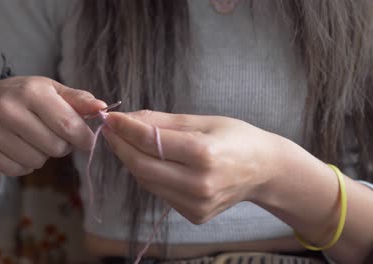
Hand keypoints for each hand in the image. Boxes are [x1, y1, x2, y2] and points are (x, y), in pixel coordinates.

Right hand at [0, 76, 105, 175]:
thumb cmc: (28, 96)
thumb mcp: (53, 91)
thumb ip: (79, 100)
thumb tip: (102, 107)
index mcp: (30, 92)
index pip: (68, 125)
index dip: (84, 138)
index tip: (87, 140)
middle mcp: (7, 109)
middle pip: (55, 147)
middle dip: (63, 145)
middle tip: (55, 135)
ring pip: (37, 161)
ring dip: (43, 155)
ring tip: (36, 139)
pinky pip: (17, 170)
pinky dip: (25, 164)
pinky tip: (20, 147)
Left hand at [102, 110, 282, 223]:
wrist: (264, 170)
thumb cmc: (236, 138)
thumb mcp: (201, 121)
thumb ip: (161, 121)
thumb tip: (126, 119)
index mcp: (204, 154)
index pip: (150, 141)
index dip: (125, 128)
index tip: (111, 118)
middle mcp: (200, 184)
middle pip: (142, 166)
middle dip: (121, 147)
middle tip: (111, 130)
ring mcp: (197, 204)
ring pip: (147, 182)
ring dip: (133, 161)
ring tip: (129, 142)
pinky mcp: (194, 215)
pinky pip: (160, 192)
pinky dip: (150, 175)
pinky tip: (153, 161)